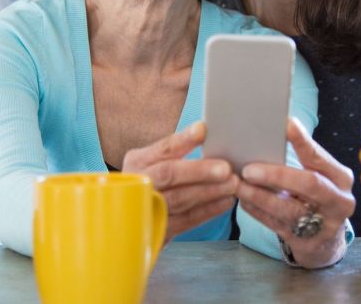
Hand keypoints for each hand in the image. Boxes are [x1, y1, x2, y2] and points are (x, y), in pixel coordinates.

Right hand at [123, 122, 238, 242]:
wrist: (128, 218)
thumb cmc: (151, 181)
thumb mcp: (152, 162)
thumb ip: (175, 151)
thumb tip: (206, 132)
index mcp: (138, 162)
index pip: (162, 149)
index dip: (182, 140)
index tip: (202, 130)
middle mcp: (139, 183)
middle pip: (168, 174)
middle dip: (199, 171)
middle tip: (226, 169)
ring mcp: (146, 208)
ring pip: (180, 199)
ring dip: (209, 192)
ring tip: (232, 184)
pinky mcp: (157, 230)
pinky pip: (186, 220)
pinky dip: (208, 211)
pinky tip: (226, 201)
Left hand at [237, 117, 354, 268]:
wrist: (327, 239)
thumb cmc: (316, 194)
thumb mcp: (319, 175)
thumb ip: (303, 158)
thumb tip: (269, 131)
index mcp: (340, 177)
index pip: (319, 156)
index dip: (302, 141)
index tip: (284, 124)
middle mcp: (338, 201)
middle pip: (309, 184)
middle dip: (277, 175)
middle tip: (248, 169)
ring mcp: (324, 225)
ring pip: (289, 209)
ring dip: (260, 196)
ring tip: (238, 185)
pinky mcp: (306, 243)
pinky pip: (277, 225)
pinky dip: (258, 211)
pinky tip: (243, 201)